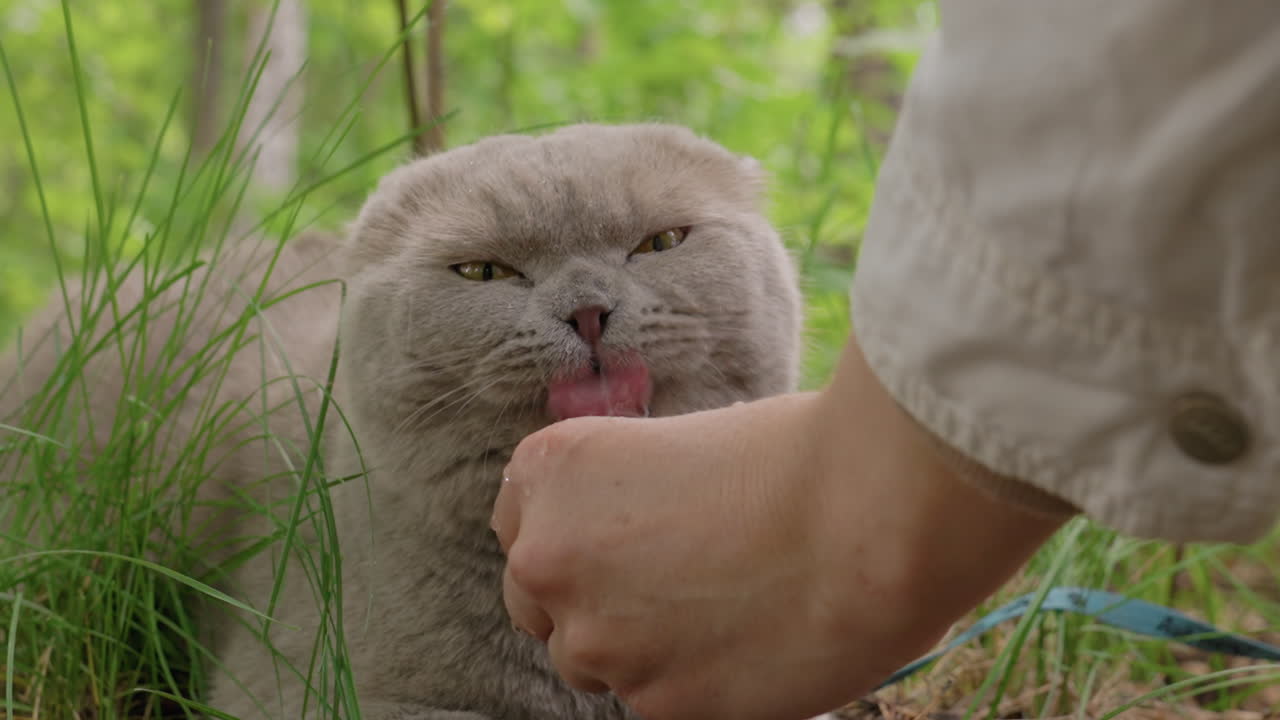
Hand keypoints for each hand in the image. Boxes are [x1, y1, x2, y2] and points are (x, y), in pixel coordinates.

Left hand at [492, 339, 1066, 719]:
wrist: (872, 515)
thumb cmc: (797, 456)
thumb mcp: (681, 446)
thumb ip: (628, 498)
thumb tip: (632, 540)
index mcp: (551, 473)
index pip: (519, 522)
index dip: (573, 535)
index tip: (615, 541)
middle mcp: (549, 558)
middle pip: (539, 600)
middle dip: (591, 597)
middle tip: (669, 583)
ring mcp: (596, 640)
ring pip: (594, 661)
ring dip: (639, 645)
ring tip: (722, 611)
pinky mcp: (657, 704)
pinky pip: (655, 699)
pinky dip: (690, 680)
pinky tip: (747, 642)